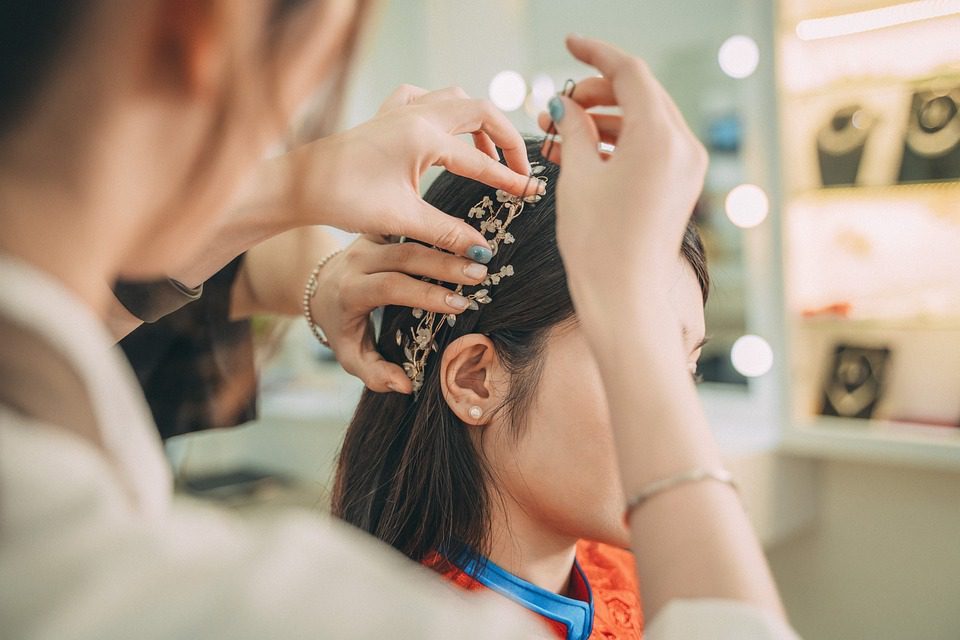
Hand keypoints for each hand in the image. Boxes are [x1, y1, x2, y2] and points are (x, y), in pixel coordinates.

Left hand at [275, 86, 540, 261]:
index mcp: (424, 136)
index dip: (510, 179)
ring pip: (456, 98)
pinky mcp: (386, 115)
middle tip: (518, 168)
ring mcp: (400, 109)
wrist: (300, 184)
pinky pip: (425, 97)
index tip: (532, 193)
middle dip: (506, 138)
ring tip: (488, 153)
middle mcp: (416, 114)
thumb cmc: (345, 198)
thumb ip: (447, 232)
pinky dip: (445, 109)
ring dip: (479, 121)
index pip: (480, 159)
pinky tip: (444, 130)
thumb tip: (482, 250)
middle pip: (480, 111)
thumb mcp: (402, 218)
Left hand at [311, 235, 489, 392]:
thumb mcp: (349, 355)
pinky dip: (438, 226)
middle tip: (479, 273)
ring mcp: (369, 239)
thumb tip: (405, 385)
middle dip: (444, 263)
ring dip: (447, 240)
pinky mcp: (380, 228)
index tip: (459, 304)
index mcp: (351, 290)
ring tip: (480, 250)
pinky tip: (466, 233)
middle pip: (404, 256)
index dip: (425, 293)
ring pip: (409, 233)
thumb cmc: (342, 326)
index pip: (390, 287)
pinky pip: (410, 223)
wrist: (321, 287)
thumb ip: (373, 374)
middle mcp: (359, 260)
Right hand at [542, 36, 707, 329]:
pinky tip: (583, 153)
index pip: (629, 73)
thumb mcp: (577, 177)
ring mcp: (687, 167)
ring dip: (604, 119)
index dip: (595, 54)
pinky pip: (651, 146)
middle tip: (557, 105)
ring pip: (645, 121)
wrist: (623, 299)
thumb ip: (572, 129)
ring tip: (561, 133)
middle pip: (640, 94)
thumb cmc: (596, 241)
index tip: (569, 44)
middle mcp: (683, 146)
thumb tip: (565, 105)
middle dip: (596, 92)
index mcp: (660, 136)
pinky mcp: (681, 186)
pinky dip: (619, 142)